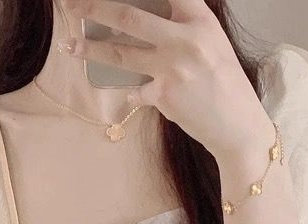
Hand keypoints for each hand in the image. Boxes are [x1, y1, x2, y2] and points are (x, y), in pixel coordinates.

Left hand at [60, 0, 270, 157]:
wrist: (238, 126)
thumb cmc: (226, 84)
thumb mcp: (213, 44)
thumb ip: (185, 27)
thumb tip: (147, 22)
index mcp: (200, 21)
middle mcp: (185, 40)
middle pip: (129, 16)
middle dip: (94, 8)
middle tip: (71, 4)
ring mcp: (172, 68)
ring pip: (120, 52)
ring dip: (91, 48)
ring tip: (69, 45)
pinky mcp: (164, 95)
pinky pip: (135, 90)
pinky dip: (131, 92)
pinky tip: (130, 94)